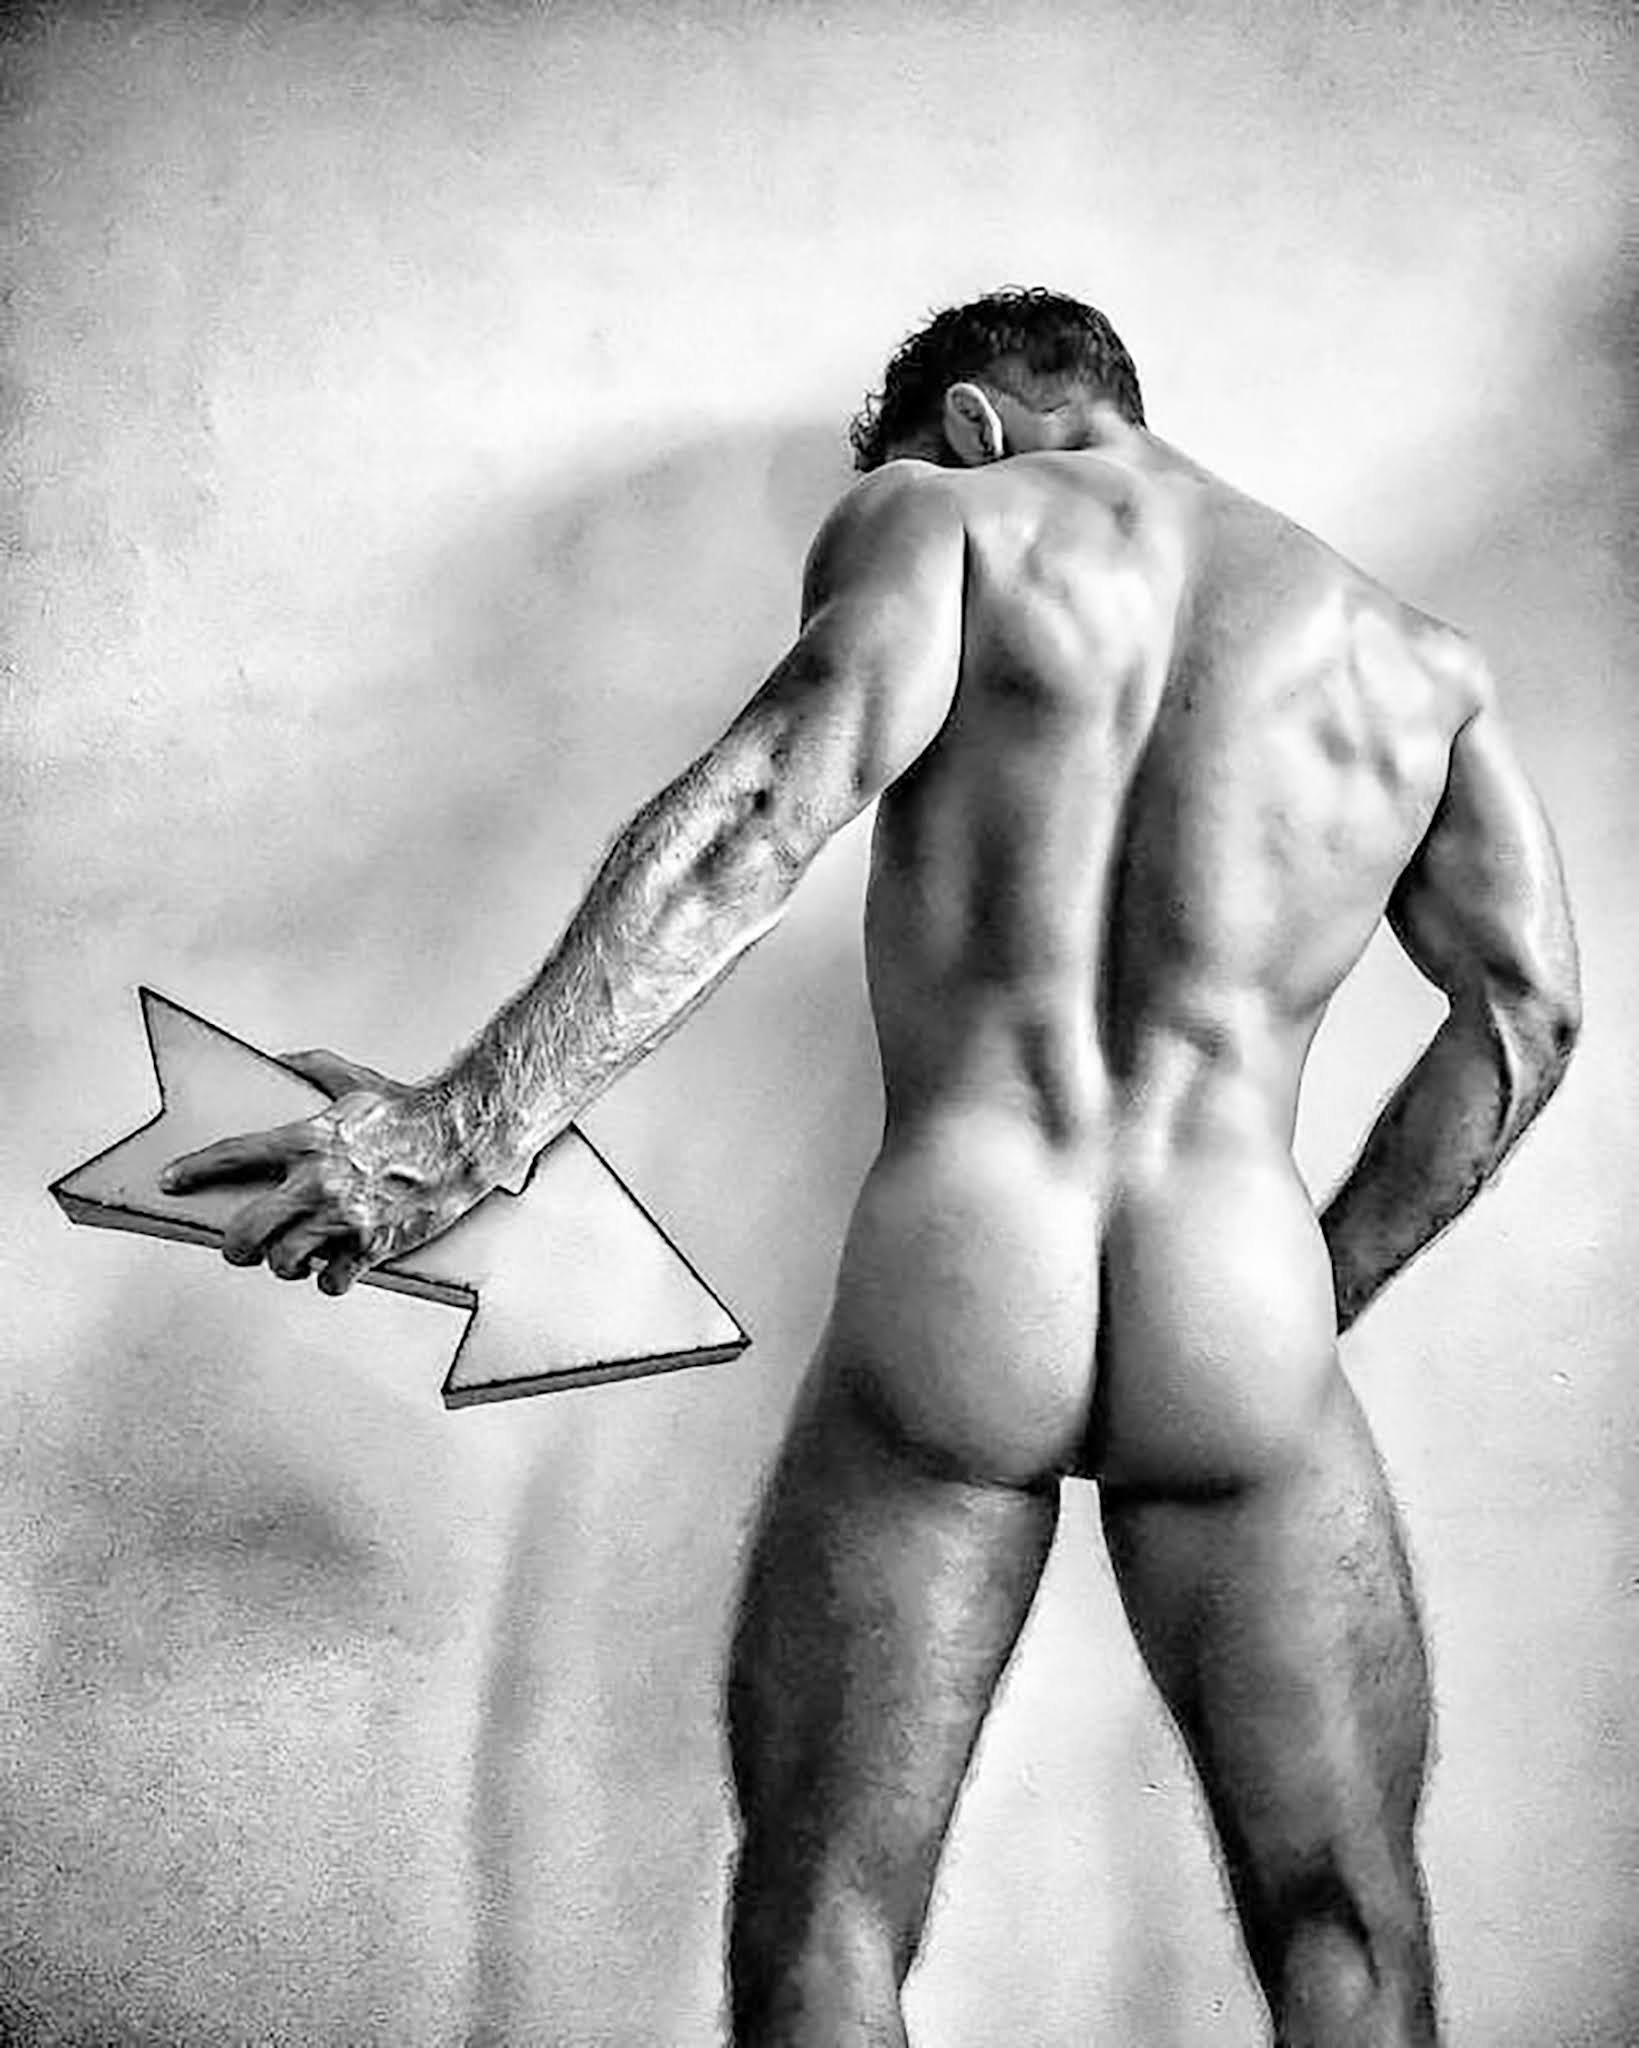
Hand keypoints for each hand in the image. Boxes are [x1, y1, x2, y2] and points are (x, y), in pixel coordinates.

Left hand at [161, 1048, 487, 1295]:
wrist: (464, 1139)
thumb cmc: (410, 1109)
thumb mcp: (354, 1079)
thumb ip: (310, 1066)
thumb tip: (276, 1059)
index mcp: (307, 1138)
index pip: (232, 1156)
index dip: (194, 1170)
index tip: (171, 1180)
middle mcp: (318, 1182)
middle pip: (246, 1232)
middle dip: (234, 1244)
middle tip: (238, 1244)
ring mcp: (344, 1218)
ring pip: (283, 1263)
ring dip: (283, 1263)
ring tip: (291, 1256)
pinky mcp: (372, 1245)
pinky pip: (330, 1281)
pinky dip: (328, 1279)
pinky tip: (331, 1269)